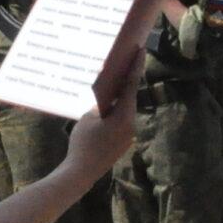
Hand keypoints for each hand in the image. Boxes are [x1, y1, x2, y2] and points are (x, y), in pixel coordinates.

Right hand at [70, 54, 143, 171]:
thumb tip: (106, 91)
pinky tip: (105, 106)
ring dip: (118, 97)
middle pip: (129, 97)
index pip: (131, 85)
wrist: (81, 172)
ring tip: (110, 82)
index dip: (136, 66)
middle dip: (125, 81)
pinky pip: (120, 121)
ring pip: (124, 109)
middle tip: (123, 62)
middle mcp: (131, 124)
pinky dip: (114, 111)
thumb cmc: (83, 142)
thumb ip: (99, 102)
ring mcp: (128, 135)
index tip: (141, 50)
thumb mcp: (88, 117)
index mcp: (125, 116)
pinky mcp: (122, 142)